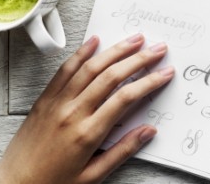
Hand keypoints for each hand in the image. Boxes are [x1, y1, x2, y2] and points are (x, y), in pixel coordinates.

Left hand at [0, 34, 174, 183]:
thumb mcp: (93, 176)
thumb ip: (122, 151)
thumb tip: (148, 132)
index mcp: (88, 133)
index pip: (126, 98)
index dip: (149, 82)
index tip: (165, 73)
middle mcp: (73, 113)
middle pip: (112, 76)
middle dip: (138, 59)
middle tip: (157, 49)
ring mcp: (57, 103)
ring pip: (90, 67)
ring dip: (115, 50)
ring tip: (134, 39)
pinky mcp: (44, 99)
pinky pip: (64, 70)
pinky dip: (81, 53)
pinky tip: (94, 41)